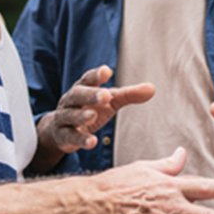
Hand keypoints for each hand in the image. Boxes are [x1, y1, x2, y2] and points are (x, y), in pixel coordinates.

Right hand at [40, 65, 154, 151]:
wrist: (60, 130)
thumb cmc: (90, 109)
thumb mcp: (110, 101)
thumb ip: (129, 95)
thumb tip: (152, 88)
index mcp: (83, 88)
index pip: (88, 79)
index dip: (96, 75)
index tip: (106, 71)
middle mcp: (71, 100)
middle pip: (77, 95)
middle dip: (90, 94)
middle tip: (105, 95)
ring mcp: (64, 118)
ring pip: (70, 115)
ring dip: (81, 115)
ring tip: (92, 116)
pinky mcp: (62, 136)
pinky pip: (69, 137)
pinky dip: (80, 140)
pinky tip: (92, 142)